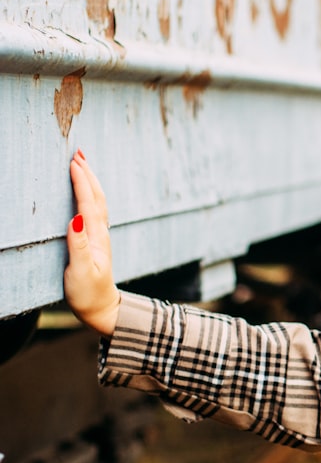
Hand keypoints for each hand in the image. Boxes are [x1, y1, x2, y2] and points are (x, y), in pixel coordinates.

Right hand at [64, 150, 119, 335]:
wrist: (103, 309)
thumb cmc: (89, 293)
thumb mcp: (81, 271)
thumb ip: (78, 246)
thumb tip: (75, 218)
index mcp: (95, 237)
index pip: (88, 203)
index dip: (82, 181)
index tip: (74, 161)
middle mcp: (100, 233)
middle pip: (96, 197)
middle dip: (88, 174)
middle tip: (78, 152)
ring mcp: (99, 237)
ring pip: (97, 202)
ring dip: (90, 181)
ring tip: (82, 164)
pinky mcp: (95, 242)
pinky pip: (94, 210)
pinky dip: (89, 195)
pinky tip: (86, 192)